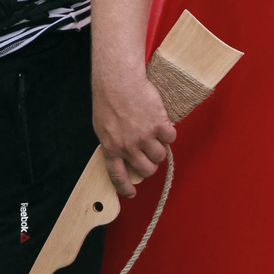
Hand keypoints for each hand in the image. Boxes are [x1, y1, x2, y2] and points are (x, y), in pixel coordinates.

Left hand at [93, 66, 176, 199]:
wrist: (119, 80)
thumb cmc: (108, 98)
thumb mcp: (102, 126)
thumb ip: (113, 142)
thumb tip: (122, 155)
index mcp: (111, 147)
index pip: (117, 175)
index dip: (125, 187)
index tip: (131, 193)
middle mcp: (128, 147)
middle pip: (146, 170)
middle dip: (150, 165)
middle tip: (149, 154)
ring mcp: (144, 137)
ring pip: (160, 156)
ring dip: (160, 148)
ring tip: (155, 134)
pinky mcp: (159, 125)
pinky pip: (171, 137)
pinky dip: (169, 131)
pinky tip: (162, 122)